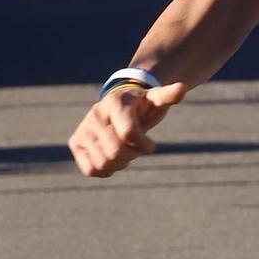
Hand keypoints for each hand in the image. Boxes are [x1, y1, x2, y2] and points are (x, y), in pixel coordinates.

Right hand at [69, 81, 187, 177]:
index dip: (144, 145)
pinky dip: (106, 170)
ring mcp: (83, 129)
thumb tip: (182, 88)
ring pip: (103, 163)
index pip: (129, 134)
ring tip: (125, 151)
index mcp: (116, 102)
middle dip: (133, 154)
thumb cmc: (143, 104)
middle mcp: (95, 114)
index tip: (150, 145)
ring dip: (120, 163)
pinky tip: (113, 160)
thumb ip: (169, 95)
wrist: (120, 104)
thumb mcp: (157, 98)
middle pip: (116, 152)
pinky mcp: (76, 143)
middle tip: (136, 148)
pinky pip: (90, 169)